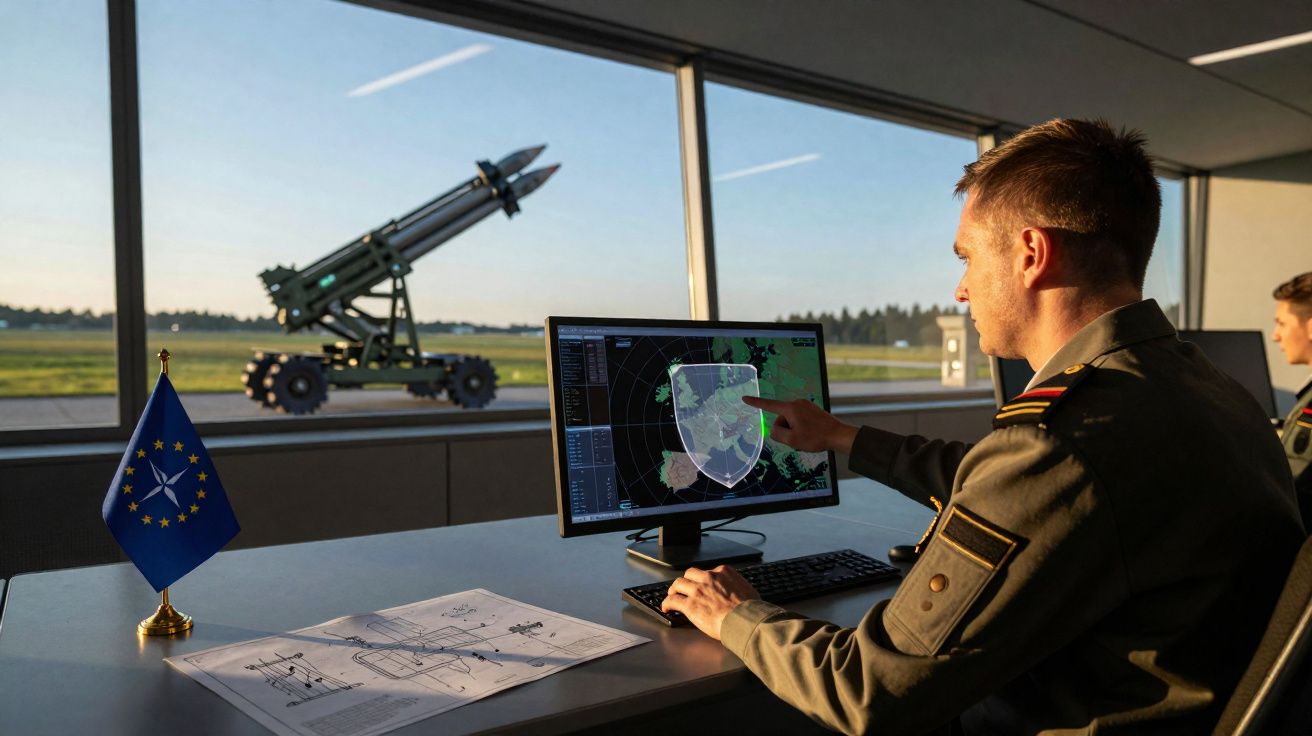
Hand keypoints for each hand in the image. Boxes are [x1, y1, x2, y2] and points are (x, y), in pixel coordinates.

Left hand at [661, 565, 759, 639]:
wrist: (745, 620)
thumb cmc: (750, 609)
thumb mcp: (748, 590)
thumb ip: (738, 587)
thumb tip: (739, 592)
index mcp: (723, 572)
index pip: (708, 571)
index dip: (702, 579)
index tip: (701, 584)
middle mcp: (708, 578)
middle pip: (690, 574)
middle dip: (686, 580)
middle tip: (683, 587)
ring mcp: (697, 590)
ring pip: (678, 584)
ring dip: (674, 589)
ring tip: (672, 594)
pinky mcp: (690, 605)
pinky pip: (673, 600)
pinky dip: (667, 603)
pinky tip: (666, 608)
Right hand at [742, 396, 857, 452]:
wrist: (839, 435)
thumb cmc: (815, 438)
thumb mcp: (792, 440)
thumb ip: (777, 433)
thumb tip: (774, 429)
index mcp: (791, 408)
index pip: (768, 405)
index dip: (755, 403)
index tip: (745, 398)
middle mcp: (797, 403)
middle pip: (781, 418)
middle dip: (785, 429)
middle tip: (798, 440)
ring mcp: (806, 406)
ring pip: (791, 420)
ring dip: (794, 430)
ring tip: (806, 439)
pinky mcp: (813, 410)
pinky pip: (800, 419)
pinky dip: (801, 428)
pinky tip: (811, 435)